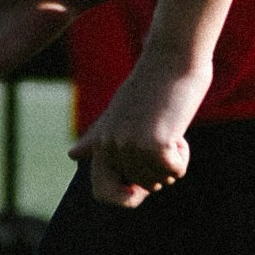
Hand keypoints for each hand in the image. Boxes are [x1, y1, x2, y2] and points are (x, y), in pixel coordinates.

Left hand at [71, 46, 209, 207]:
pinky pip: (175, 171)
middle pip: (144, 187)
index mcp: (101, 142)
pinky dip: (183, 156)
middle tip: (162, 134)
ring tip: (169, 128)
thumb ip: (99, 136)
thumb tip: (72, 155)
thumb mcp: (119, 112)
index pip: (103, 194)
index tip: (143, 184)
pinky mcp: (154, 144)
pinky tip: (178, 130)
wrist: (172, 58)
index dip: (126, 196)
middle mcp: (111, 146)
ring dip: (173, 160)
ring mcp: (131, 146)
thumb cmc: (152, 84)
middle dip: (160, 169)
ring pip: (161, 180)